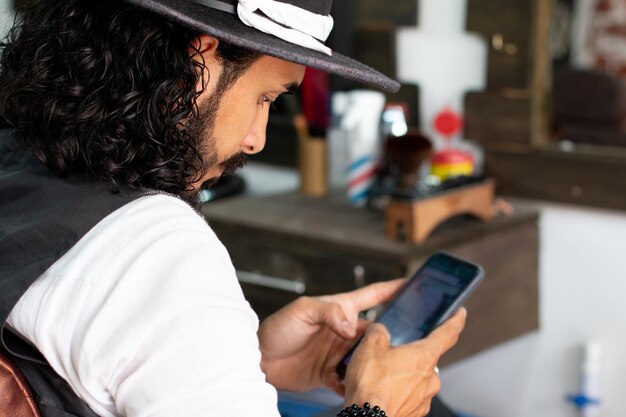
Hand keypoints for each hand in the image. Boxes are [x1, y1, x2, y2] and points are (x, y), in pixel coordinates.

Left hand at [257, 279, 405, 394]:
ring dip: (377, 361)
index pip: (373, 295)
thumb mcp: (301, 311)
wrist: (258, 360)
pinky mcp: (331, 374)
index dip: (394, 289)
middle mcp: (343, 331)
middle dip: (394, 335)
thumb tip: (350, 326)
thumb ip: (328, 313)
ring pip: (368, 356)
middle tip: (411, 341)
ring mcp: (339, 353)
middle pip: (377, 331)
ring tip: (390, 367)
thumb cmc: (276, 330)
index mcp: (340, 309)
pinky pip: (351, 380)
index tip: (414, 284)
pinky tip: (363, 387)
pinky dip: (357, 384)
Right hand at [344, 308, 466, 416]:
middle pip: (425, 357)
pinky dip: (397, 390)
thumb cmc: (372, 385)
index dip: (455, 320)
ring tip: (379, 374)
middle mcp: (430, 377)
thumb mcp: (370, 345)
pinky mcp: (415, 412)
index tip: (460, 314)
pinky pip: (408, 394)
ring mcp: (424, 397)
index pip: (448, 333)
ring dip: (401, 373)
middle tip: (389, 352)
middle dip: (409, 353)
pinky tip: (380, 389)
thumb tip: (379, 330)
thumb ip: (379, 331)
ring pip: (415, 377)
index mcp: (424, 356)